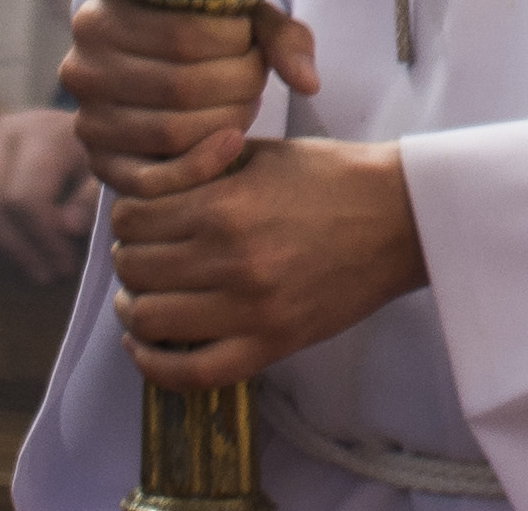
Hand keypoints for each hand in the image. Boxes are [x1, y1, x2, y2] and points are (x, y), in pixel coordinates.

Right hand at [0, 104, 96, 285]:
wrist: (68, 133)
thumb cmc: (91, 161)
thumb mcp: (105, 176)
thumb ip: (92, 200)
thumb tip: (68, 227)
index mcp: (44, 131)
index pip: (25, 196)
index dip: (42, 239)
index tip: (64, 266)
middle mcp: (2, 131)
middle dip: (17, 249)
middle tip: (46, 274)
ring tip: (21, 261)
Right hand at [65, 0, 315, 202]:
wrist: (165, 70)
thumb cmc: (204, 35)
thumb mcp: (241, 18)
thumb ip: (282, 38)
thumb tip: (309, 84)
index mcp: (100, 19)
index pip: (184, 34)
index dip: (235, 44)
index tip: (253, 45)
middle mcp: (80, 70)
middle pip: (179, 86)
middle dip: (236, 86)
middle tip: (257, 81)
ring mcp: (87, 123)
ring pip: (170, 133)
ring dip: (225, 122)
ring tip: (245, 105)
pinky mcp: (102, 166)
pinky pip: (152, 182)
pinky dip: (200, 167)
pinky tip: (232, 144)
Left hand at [110, 134, 424, 387]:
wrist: (401, 219)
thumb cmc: (337, 178)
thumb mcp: (266, 154)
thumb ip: (205, 167)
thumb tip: (151, 188)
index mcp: (226, 204)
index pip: (134, 219)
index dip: (126, 217)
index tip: (138, 219)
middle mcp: (231, 259)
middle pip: (135, 268)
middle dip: (129, 258)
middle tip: (141, 254)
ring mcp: (250, 309)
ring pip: (151, 319)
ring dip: (134, 307)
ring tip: (141, 296)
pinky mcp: (270, 345)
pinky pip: (192, 373)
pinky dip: (155, 365)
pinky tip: (145, 344)